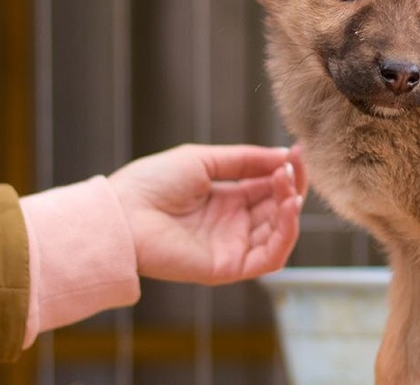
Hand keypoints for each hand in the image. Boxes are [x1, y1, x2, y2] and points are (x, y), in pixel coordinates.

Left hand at [107, 143, 306, 284]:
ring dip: (291, 207)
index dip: (286, 171)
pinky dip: (286, 234)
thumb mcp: (203, 160)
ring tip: (288, 183)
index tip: (298, 152)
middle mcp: (233, 225)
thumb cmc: (150, 184)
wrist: (121, 213)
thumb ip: (245, 160)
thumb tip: (285, 155)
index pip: (269, 188)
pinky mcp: (229, 267)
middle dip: (291, 185)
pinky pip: (270, 258)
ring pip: (280, 232)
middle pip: (278, 208)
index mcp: (226, 200)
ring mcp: (233, 247)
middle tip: (293, 166)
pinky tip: (288, 208)